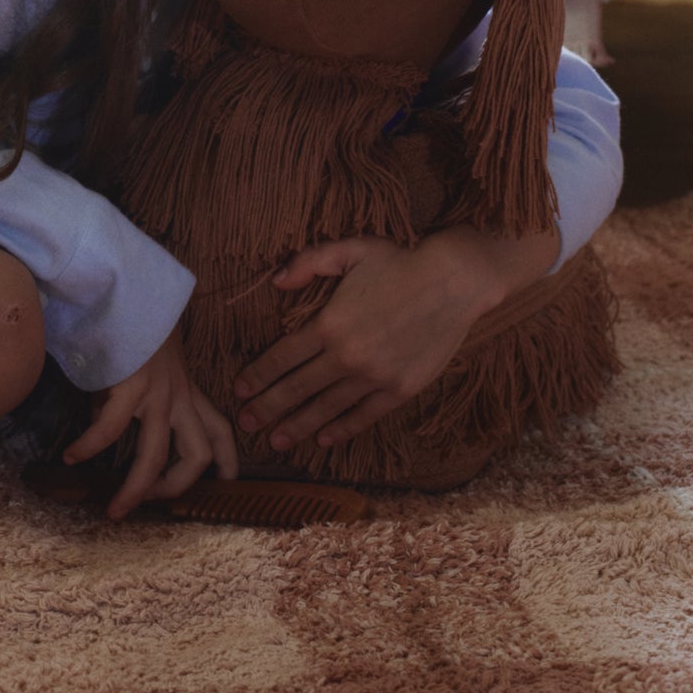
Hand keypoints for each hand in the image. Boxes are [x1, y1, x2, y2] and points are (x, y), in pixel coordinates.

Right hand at [65, 324, 239, 520]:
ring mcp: (157, 390)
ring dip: (136, 489)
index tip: (225, 484)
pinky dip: (90, 446)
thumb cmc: (134, 318)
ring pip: (156, 455)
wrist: (126, 284)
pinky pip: (109, 428)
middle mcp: (178, 393)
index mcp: (186, 387)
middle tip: (150, 501)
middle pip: (197, 455)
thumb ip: (140, 389)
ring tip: (114, 509)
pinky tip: (72, 456)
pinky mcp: (132, 384)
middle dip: (176, 487)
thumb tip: (108, 415)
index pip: (219, 428)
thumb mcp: (149, 359)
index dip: (227, 460)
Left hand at [233, 224, 560, 455]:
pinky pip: (364, 415)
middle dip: (267, 408)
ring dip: (299, 426)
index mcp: (329, 323)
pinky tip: (324, 440)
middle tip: (245, 426)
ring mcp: (375, 376)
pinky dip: (343, 429)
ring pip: (327, 408)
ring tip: (276, 442)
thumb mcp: (349, 250)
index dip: (258, 375)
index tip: (239, 390)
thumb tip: (275, 281)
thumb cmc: (399, 261)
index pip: (283, 357)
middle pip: (297, 388)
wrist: (454, 281)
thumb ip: (308, 263)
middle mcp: (348, 356)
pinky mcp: (401, 389)